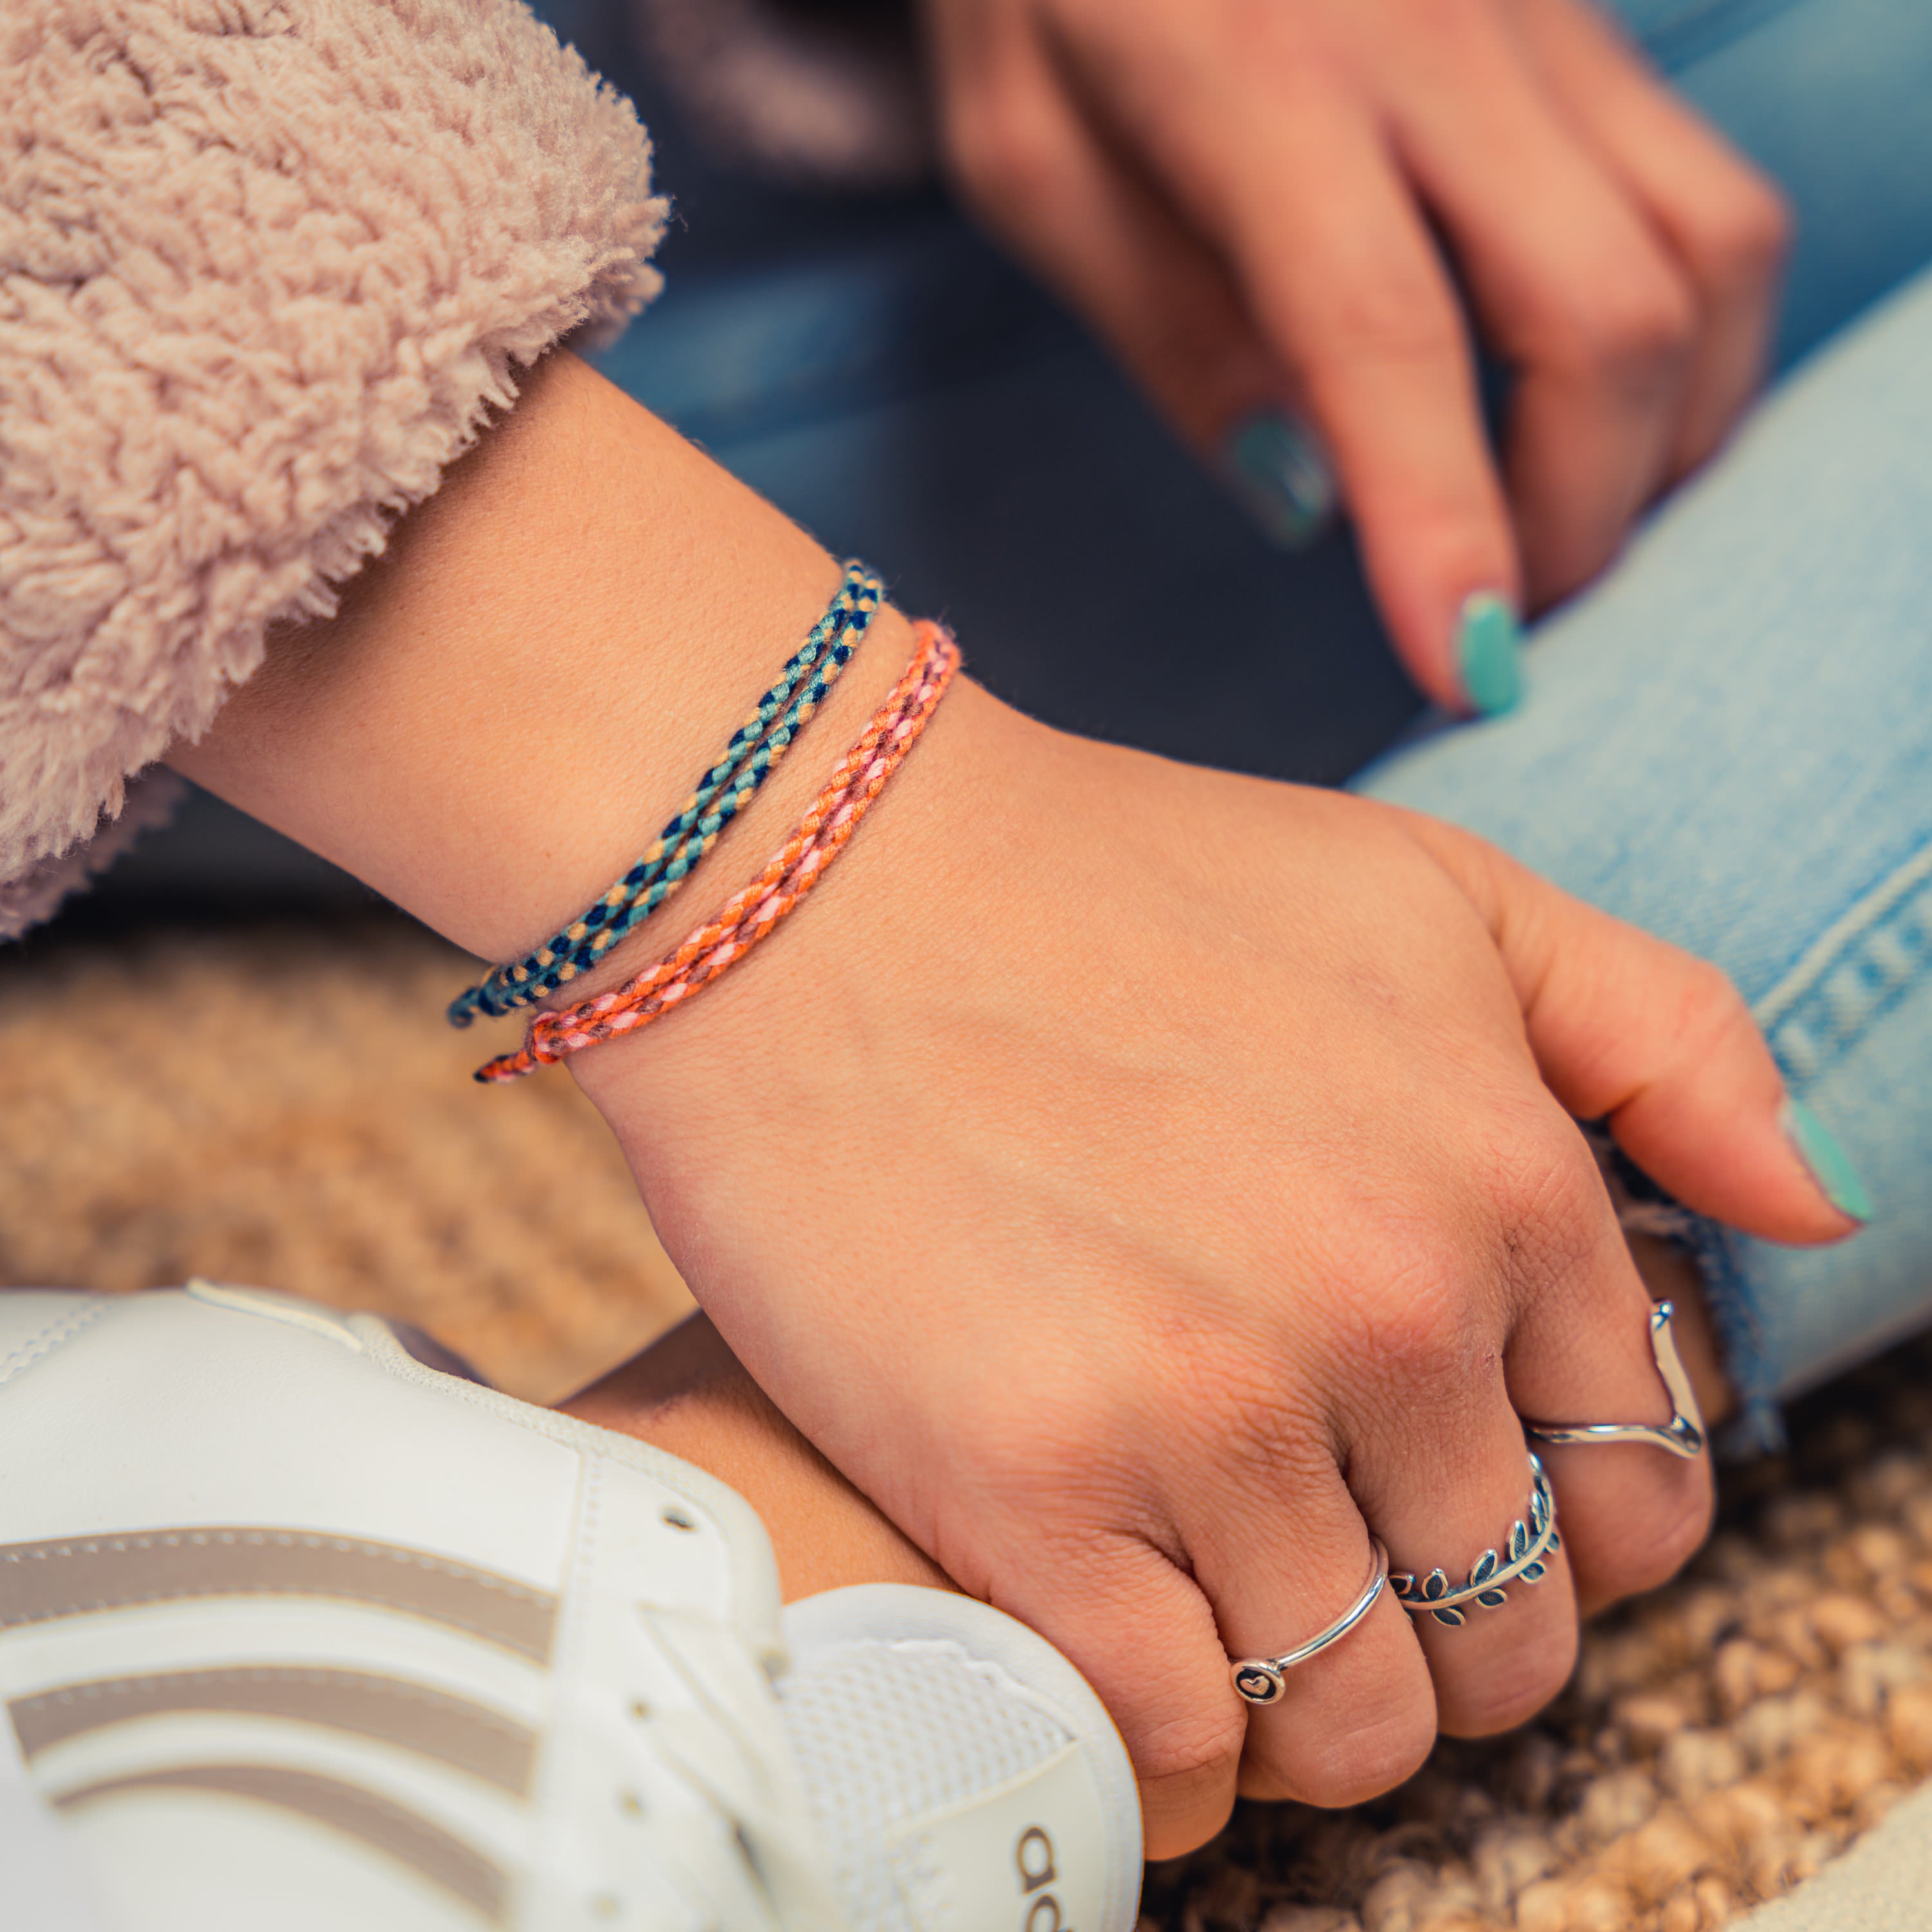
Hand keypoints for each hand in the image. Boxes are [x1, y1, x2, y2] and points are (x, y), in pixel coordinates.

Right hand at [570, 676, 1853, 1855]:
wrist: (816, 878)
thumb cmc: (1112, 879)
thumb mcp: (1434, 894)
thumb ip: (1662, 1031)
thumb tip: (1809, 1213)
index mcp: (1504, 1183)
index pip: (1637, 1498)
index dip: (1555, 1526)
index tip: (1441, 1497)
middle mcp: (1386, 1310)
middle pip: (1506, 1637)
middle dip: (1438, 1630)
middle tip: (1312, 1555)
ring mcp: (1207, 1409)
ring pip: (1353, 1724)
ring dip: (1305, 1707)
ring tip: (1212, 1607)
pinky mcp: (1027, 1486)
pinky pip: (1182, 1746)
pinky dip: (1176, 1748)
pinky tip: (1124, 1649)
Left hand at [920, 0, 1789, 708]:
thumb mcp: (1030, 161)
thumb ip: (1168, 325)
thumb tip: (1307, 498)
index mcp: (1263, 79)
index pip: (1389, 340)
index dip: (1443, 528)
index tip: (1468, 678)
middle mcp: (1441, 34)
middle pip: (1606, 316)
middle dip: (1580, 517)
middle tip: (1502, 627)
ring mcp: (1542, 15)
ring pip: (1711, 251)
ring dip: (1669, 436)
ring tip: (1570, 532)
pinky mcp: (1588, 18)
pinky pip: (1707, 195)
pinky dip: (1689, 339)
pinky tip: (1614, 416)